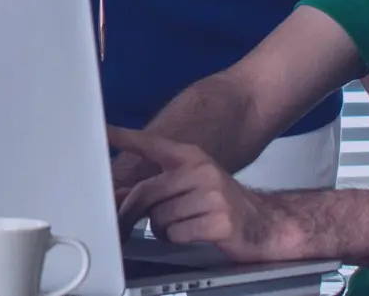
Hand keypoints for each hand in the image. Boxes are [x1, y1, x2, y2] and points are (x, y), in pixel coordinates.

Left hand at [108, 126, 286, 262]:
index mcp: (192, 158)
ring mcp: (212, 195)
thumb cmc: (222, 205)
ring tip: (181, 226)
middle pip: (146, 192)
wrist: (265, 223)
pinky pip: (176, 233)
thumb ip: (160, 185)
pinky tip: (194, 233)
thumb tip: (121, 195)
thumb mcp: (193, 183)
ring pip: (159, 217)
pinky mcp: (219, 221)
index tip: (103, 130)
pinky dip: (177, 239)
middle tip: (125, 225)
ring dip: (162, 229)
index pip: (152, 144)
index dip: (125, 137)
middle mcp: (202, 171)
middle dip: (132, 213)